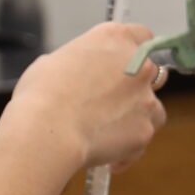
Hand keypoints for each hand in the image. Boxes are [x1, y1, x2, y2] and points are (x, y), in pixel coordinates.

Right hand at [7, 22, 168, 173]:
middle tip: (112, 103)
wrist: (47, 129)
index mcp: (114, 38)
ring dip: (136, 118)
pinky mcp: (145, 129)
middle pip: (151, 72)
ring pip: (153, 108)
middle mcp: (138, 64)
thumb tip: (76, 75)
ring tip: (108, 135)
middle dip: (136, 86)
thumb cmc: (41, 93)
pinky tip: (107, 160)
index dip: (133, 51)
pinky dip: (127, 149)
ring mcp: (146, 98)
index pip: (141, 35)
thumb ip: (78, 64)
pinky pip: (141, 141)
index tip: (125, 65)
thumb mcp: (53, 62)